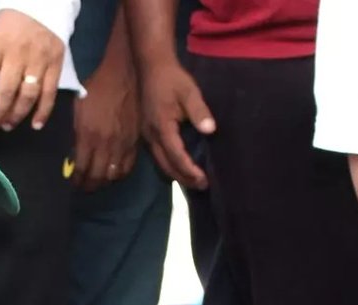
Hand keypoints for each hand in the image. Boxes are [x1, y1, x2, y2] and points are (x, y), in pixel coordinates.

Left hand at [0, 10, 64, 132]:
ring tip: (7, 126)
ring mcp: (39, 61)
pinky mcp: (55, 65)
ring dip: (16, 115)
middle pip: (6, 91)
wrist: (42, 7)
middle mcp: (18, 54)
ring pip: (28, 96)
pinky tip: (35, 125)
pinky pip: (49, 94)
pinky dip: (43, 112)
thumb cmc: (9, 25)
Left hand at [74, 52, 141, 190]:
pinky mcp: (135, 141)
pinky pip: (127, 167)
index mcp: (89, 135)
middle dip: (88, 185)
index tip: (72, 182)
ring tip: (97, 182)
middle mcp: (106, 144)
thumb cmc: (97, 86)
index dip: (76, 179)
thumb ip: (75, 132)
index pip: (81, 168)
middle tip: (83, 186)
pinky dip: (119, 174)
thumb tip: (71, 153)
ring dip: (103, 182)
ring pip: (113, 175)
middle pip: (97, 177)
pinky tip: (113, 173)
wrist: (124, 73)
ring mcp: (122, 144)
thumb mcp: (78, 107)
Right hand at [138, 60, 215, 188]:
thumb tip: (210, 130)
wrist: (151, 66)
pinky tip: (180, 166)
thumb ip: (199, 111)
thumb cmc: (172, 78)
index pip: (177, 156)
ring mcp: (146, 135)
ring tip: (194, 181)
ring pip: (160, 163)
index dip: (190, 170)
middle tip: (202, 186)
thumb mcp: (189, 91)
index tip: (204, 179)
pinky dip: (170, 165)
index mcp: (161, 127)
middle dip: (184, 178)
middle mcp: (151, 135)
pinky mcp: (147, 132)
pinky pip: (157, 155)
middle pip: (166, 165)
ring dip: (177, 174)